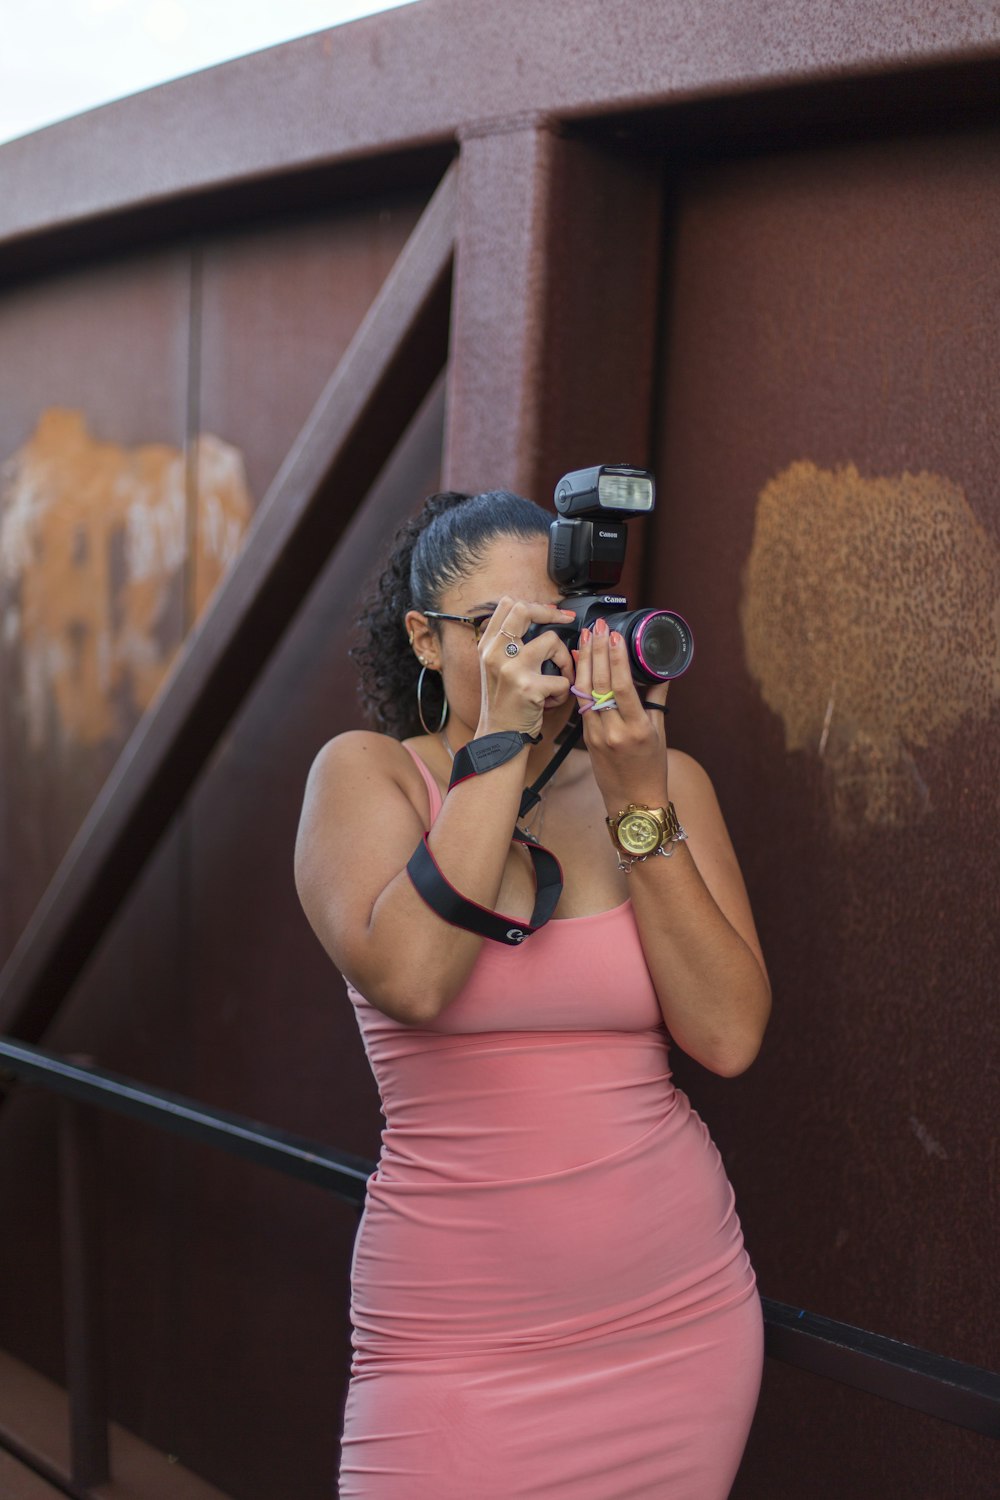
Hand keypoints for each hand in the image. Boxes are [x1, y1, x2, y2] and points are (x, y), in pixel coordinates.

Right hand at [476, 597, 575, 737]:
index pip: (508, 605)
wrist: (499, 736)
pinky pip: (562, 679)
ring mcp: (511, 669)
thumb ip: (510, 642)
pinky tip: (551, 701)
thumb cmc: (505, 702)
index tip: (552, 613)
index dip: (535, 605)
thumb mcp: (497, 666)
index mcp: (487, 645)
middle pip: (524, 610)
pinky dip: (563, 692)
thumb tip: (542, 615)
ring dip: (564, 661)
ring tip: (559, 678)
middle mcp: (494, 653)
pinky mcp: (528, 687)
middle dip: (552, 614)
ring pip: (552, 641)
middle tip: (567, 621)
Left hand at [573, 616, 669, 808]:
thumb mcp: (660, 732)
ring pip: (586, 691)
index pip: (622, 686)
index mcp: (636, 728)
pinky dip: (580, 681)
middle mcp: (613, 731)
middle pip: (600, 683)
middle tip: (596, 626)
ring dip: (584, 661)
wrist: (632, 802)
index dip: (616, 658)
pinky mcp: (585, 738)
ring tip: (585, 636)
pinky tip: (580, 663)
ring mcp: (596, 735)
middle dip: (597, 651)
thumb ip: (657, 699)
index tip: (614, 635)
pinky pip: (582, 704)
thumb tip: (660, 670)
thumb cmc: (650, 769)